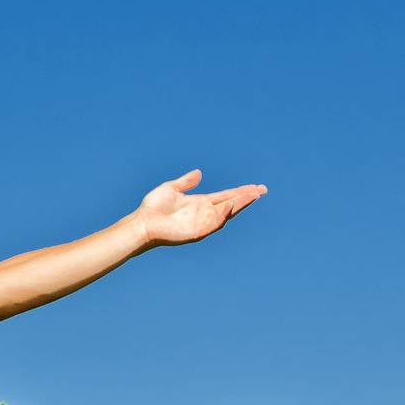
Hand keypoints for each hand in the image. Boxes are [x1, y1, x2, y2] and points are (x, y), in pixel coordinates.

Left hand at [135, 169, 267, 247]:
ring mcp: (202, 222)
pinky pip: (213, 223)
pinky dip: (223, 214)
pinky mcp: (197, 231)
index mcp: (201, 202)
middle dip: (246, 197)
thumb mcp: (171, 188)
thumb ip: (186, 182)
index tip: (256, 187)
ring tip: (252, 194)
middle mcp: (205, 212)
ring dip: (239, 204)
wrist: (142, 222)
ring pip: (226, 213)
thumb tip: (199, 172)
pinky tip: (231, 205)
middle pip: (231, 204)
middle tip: (262, 190)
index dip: (241, 192)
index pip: (226, 196)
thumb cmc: (153, 207)